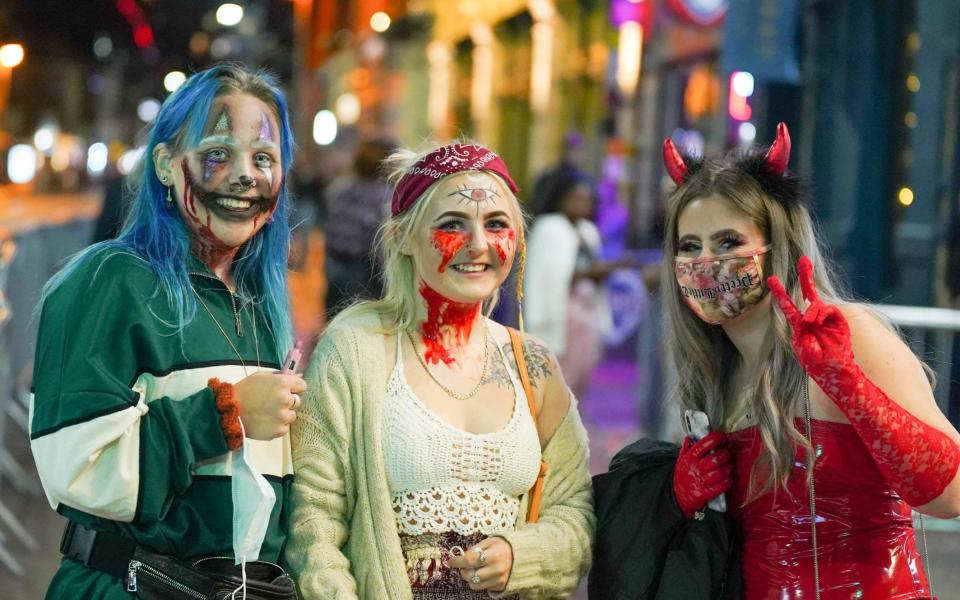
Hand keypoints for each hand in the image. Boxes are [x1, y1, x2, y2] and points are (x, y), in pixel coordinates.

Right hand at [233, 371, 306, 439]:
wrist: (228, 412)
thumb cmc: (244, 391)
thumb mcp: (261, 377)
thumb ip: (281, 376)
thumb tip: (301, 375)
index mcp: (282, 383)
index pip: (302, 386)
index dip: (295, 388)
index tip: (288, 391)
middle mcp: (286, 399)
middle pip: (297, 401)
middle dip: (288, 402)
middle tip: (273, 404)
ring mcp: (283, 416)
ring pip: (292, 416)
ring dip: (283, 415)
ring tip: (267, 414)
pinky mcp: (279, 430)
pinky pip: (284, 428)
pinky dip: (277, 426)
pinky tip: (265, 422)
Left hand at [448, 536, 512, 591]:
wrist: (523, 557)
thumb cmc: (504, 546)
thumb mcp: (491, 541)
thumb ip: (476, 548)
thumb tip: (462, 555)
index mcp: (494, 555)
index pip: (470, 560)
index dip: (457, 561)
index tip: (451, 561)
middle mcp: (497, 569)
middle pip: (470, 575)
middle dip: (462, 570)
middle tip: (463, 565)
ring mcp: (499, 580)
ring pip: (474, 585)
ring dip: (469, 577)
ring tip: (472, 570)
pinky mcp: (500, 586)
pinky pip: (482, 588)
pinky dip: (478, 582)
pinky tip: (482, 574)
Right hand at [672, 431, 730, 518]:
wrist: (677, 497)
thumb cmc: (681, 477)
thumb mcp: (680, 461)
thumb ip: (686, 448)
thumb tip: (689, 437)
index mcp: (689, 458)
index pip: (702, 445)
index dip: (714, 439)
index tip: (722, 436)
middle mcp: (695, 469)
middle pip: (715, 459)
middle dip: (725, 455)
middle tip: (727, 453)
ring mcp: (700, 481)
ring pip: (720, 472)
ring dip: (727, 469)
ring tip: (729, 466)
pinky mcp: (705, 493)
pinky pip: (720, 487)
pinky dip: (727, 482)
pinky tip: (728, 479)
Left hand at [767, 256, 853, 370]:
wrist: (836, 373)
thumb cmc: (817, 365)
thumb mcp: (803, 347)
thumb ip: (802, 328)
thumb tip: (809, 313)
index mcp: (800, 327)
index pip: (788, 306)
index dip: (780, 293)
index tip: (771, 279)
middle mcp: (813, 320)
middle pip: (807, 294)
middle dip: (806, 276)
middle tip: (803, 259)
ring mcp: (826, 319)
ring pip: (816, 303)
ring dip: (811, 312)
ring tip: (811, 324)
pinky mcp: (838, 321)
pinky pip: (828, 309)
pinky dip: (821, 313)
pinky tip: (818, 322)